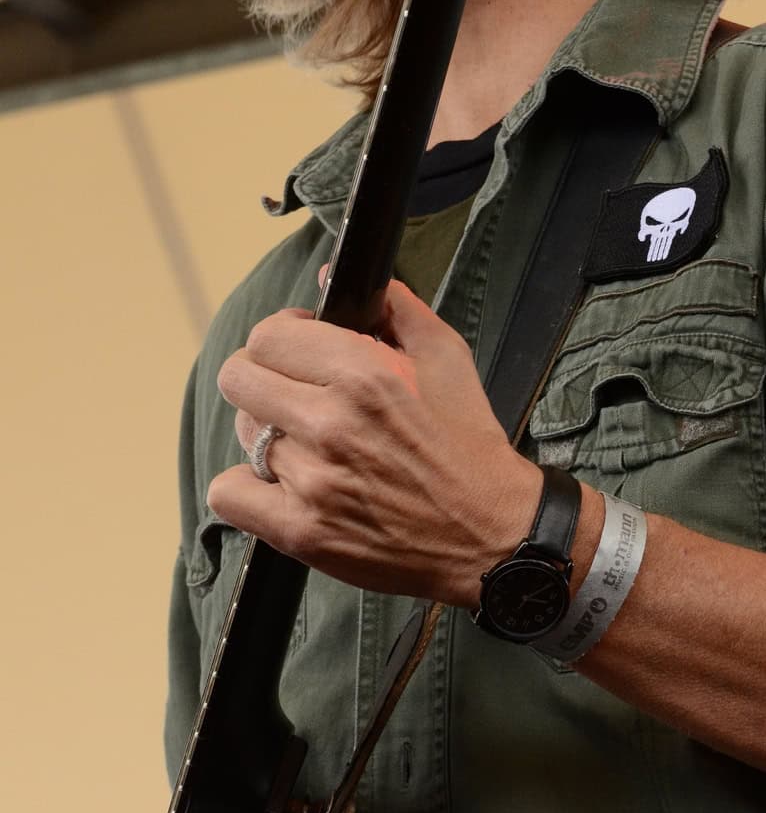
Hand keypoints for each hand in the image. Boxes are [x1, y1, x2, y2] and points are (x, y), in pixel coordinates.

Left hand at [208, 274, 541, 606]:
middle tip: (293, 392)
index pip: (268, 336)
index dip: (281, 337)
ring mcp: (312, 481)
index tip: (301, 348)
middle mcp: (331, 424)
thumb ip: (394, 308)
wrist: (490, 534)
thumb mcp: (448, 358)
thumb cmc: (470, 445)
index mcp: (364, 375)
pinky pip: (228, 493)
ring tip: (306, 444)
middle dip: (262, 375)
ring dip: (267, 433)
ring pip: (241, 433)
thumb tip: (331, 278)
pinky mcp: (301, 531)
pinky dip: (247, 487)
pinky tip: (281, 485)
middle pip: (239, 377)